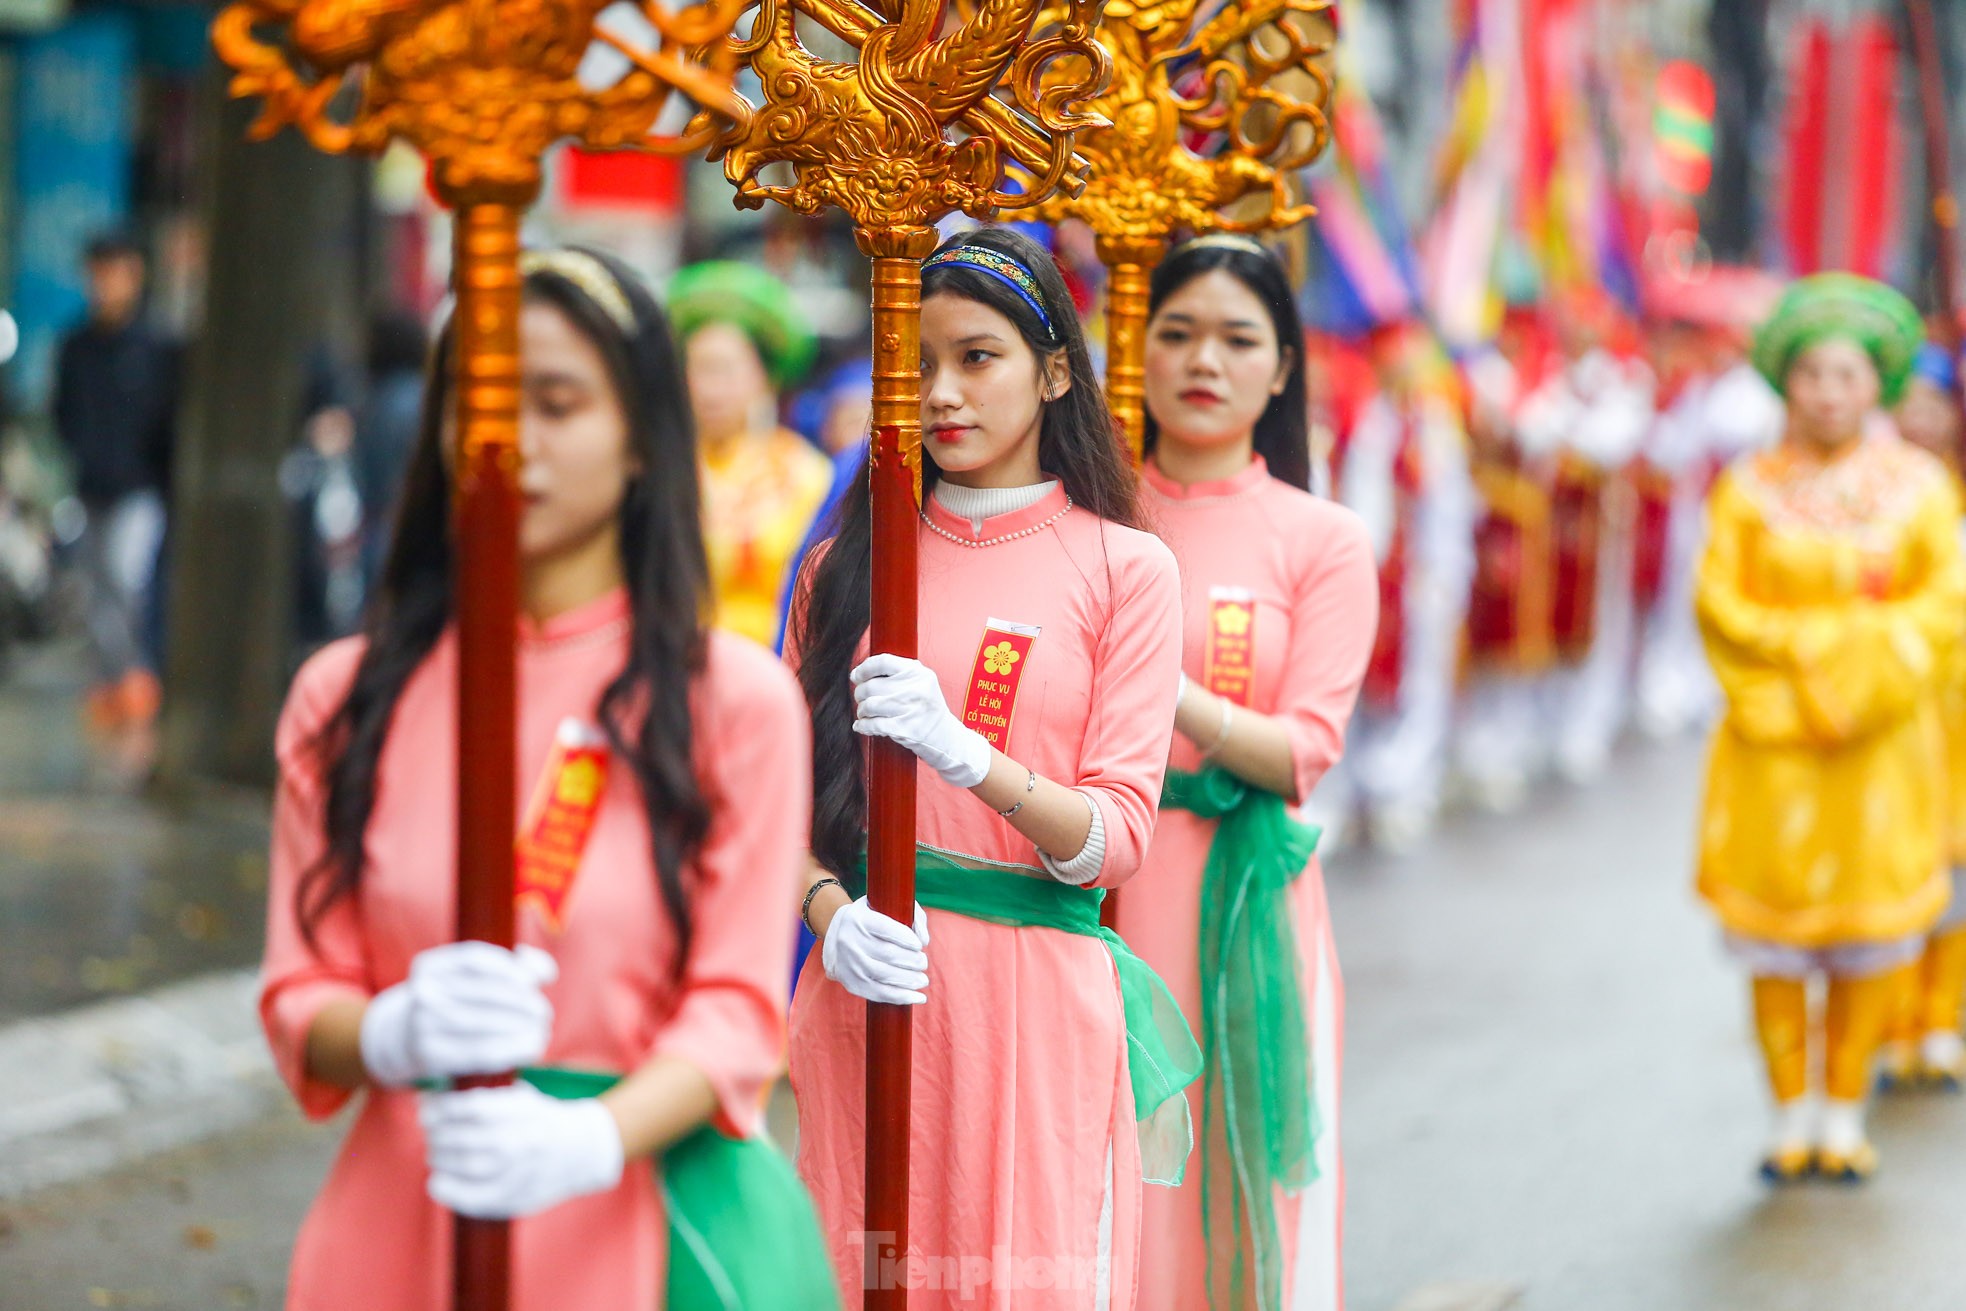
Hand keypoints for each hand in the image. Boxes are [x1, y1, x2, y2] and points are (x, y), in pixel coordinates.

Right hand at [360, 942, 557, 1087]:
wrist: (407, 1038)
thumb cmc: (456, 1002)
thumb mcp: (472, 978)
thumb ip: (515, 967)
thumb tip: (547, 972)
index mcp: (430, 965)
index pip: (475, 960)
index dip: (511, 968)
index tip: (536, 980)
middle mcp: (422, 992)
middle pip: (484, 993)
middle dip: (523, 1002)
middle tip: (544, 1012)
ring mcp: (422, 1026)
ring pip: (484, 1024)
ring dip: (521, 1028)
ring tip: (541, 1031)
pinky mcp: (431, 1056)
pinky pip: (479, 1053)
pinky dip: (511, 1050)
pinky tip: (530, 1048)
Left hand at [421, 1084, 624, 1218]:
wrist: (582, 1152)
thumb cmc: (541, 1121)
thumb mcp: (521, 1098)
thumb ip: (484, 1097)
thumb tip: (432, 1099)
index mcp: (522, 1111)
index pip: (472, 1108)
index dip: (441, 1110)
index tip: (427, 1111)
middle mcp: (521, 1140)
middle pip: (463, 1138)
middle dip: (437, 1136)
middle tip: (431, 1134)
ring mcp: (518, 1171)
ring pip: (466, 1165)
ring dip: (440, 1159)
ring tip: (436, 1154)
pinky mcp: (515, 1198)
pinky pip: (474, 1197)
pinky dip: (449, 1191)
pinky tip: (436, 1182)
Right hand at [822, 896, 931, 1005]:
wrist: (836, 938)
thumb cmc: (872, 920)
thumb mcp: (887, 908)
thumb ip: (913, 916)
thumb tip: (924, 941)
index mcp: (858, 919)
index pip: (886, 929)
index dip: (907, 939)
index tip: (919, 945)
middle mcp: (849, 941)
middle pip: (888, 954)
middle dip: (913, 961)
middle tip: (923, 962)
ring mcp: (849, 964)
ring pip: (885, 976)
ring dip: (910, 980)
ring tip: (923, 980)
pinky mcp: (851, 983)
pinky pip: (879, 994)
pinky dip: (902, 997)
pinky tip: (918, 997)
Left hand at [851, 654, 991, 787]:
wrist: (948, 739)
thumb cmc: (929, 711)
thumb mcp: (922, 684)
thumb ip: (898, 674)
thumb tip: (862, 673)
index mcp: (918, 673)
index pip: (883, 662)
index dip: (864, 668)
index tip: (856, 676)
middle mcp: (916, 689)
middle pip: (872, 685)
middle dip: (860, 694)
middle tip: (862, 700)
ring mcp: (911, 709)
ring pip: (869, 705)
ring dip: (862, 711)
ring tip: (865, 714)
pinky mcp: (905, 729)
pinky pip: (872, 724)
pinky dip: (863, 725)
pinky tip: (862, 726)